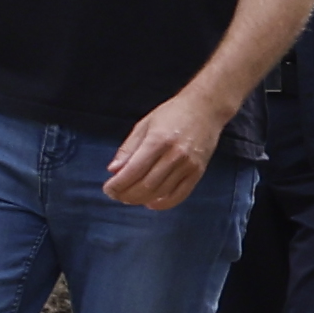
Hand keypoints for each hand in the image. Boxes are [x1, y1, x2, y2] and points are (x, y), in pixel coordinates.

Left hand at [104, 93, 227, 211]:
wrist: (205, 109)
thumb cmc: (172, 114)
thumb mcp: (144, 125)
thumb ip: (128, 148)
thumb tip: (114, 170)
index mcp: (158, 140)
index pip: (133, 170)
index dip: (118, 184)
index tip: (108, 189)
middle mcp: (175, 155)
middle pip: (147, 185)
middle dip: (127, 194)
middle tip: (116, 195)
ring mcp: (188, 165)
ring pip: (161, 192)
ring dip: (142, 199)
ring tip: (130, 199)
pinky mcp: (198, 172)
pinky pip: (180, 194)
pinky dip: (164, 203)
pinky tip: (151, 203)